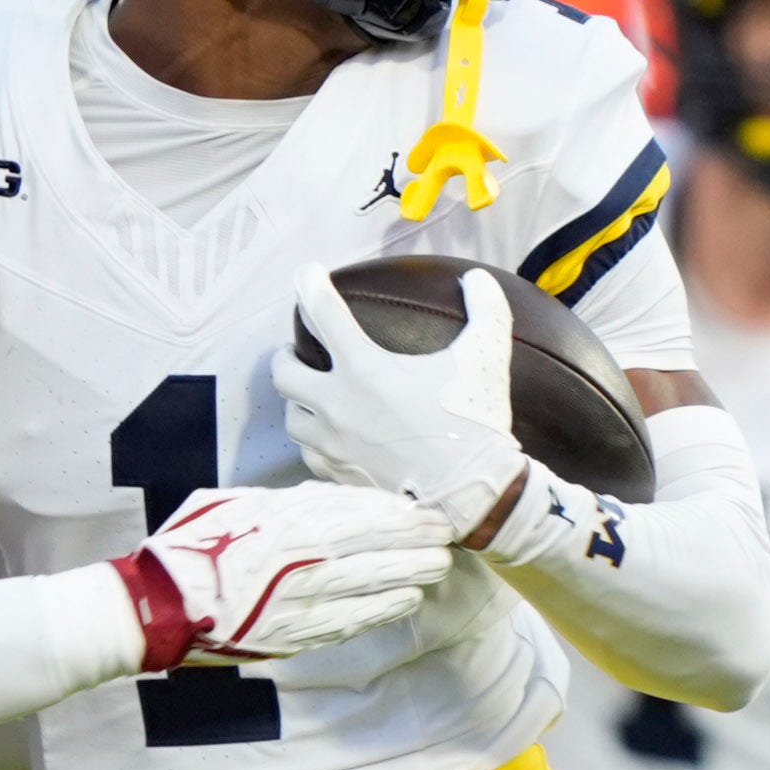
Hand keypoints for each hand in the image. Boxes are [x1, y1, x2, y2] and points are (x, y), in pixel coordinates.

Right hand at [111, 482, 455, 670]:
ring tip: (434, 569)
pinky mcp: (294, 637)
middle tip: (446, 539)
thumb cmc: (192, 547)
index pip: (357, 516)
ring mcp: (300, 604)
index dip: (398, 515)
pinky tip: (403, 603)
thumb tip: (329, 499)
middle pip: (373, 552)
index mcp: (284, 524)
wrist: (158, 607)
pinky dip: (380, 613)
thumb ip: (285, 503)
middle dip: (415, 545)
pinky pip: (349, 623)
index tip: (426, 511)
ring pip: (369, 590)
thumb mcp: (235, 503)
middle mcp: (299, 564)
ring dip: (407, 579)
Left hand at [273, 263, 528, 532]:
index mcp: (364, 369)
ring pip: (291, 417)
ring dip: (296, 401)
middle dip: (286, 355)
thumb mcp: (486, 357)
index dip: (309, 286)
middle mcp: (337, 405)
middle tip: (296, 350)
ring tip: (308, 396)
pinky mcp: (339, 477)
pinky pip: (309, 455)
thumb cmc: (477, 423)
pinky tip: (327, 438)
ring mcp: (334, 445)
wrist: (474, 496)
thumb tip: (480, 279)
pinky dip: (313, 441)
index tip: (306, 273)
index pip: (322, 314)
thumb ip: (485, 310)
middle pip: (284, 371)